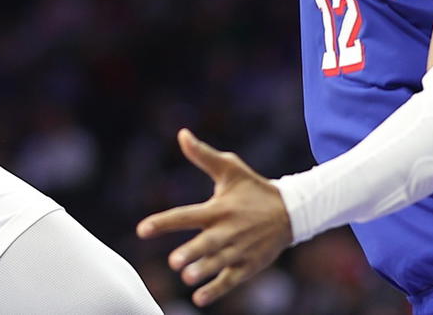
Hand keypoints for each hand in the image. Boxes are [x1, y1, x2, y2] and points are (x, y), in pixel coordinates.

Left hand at [136, 129, 293, 306]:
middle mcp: (228, 231)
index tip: (141, 229)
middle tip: (174, 262)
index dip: (164, 222)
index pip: (187, 215)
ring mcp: (239, 249)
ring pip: (219, 263)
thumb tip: (182, 134)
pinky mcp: (249, 265)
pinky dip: (216, 289)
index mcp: (219, 208)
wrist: (291, 211)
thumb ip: (203, 155)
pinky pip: (231, 279)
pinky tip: (199, 298)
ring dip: (203, 271)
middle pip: (207, 243)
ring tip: (187, 277)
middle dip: (192, 252)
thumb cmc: (253, 188)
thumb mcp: (230, 169)